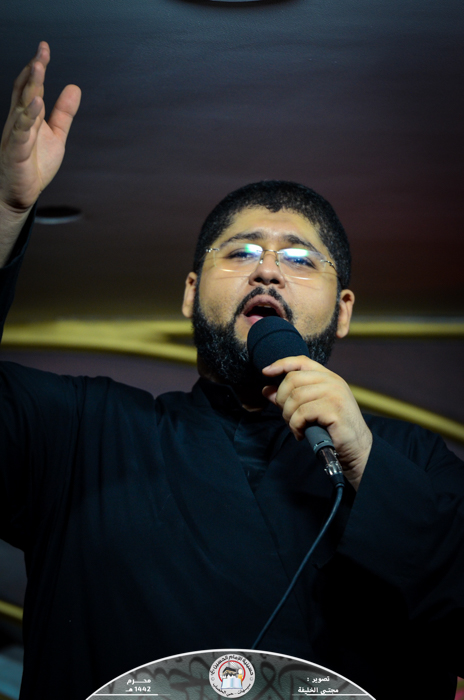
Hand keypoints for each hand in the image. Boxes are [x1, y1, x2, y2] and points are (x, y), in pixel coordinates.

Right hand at [0, 41, 80, 214]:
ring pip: (21, 105)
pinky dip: (28, 116)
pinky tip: (36, 103)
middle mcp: (19, 120)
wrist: (21, 193)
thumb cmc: (35, 164)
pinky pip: (21, 130)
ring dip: (30, 86)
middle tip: (42, 52)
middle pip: (25, 90)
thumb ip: (63, 113)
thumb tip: (74, 87)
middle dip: (33, 70)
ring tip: (38, 68)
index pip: (30, 86)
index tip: (44, 48)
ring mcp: (16, 134)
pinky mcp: (16, 151)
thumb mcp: (55, 135)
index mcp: (28, 115)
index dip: (36, 67)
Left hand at [262, 356, 372, 490]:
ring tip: (295, 427)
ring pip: (295, 397)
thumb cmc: (332, 428)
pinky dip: (296, 425)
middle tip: (287, 417)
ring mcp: (335, 393)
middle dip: (282, 400)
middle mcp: (332, 381)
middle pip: (292, 379)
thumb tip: (266, 390)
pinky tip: (301, 434)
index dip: (281, 364)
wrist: (356, 447)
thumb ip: (290, 397)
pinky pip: (302, 413)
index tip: (265, 372)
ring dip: (288, 416)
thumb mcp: (310, 409)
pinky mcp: (334, 409)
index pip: (301, 361)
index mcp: (327, 377)